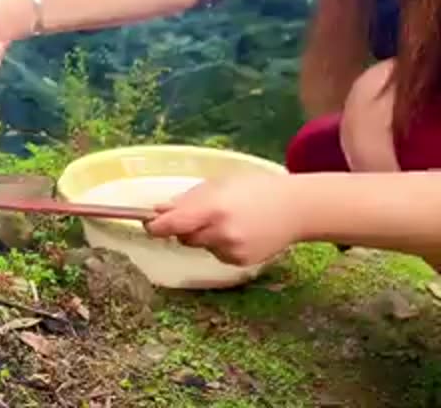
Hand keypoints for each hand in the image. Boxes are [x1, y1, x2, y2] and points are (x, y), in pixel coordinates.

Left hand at [144, 174, 303, 265]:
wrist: (297, 208)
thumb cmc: (255, 188)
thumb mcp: (220, 184)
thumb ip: (189, 198)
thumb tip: (159, 211)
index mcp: (213, 207)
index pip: (173, 224)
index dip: (156, 226)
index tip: (148, 224)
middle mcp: (221, 232)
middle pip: (183, 237)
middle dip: (182, 227)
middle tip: (198, 215)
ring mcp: (232, 250)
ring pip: (200, 246)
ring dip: (203, 235)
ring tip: (227, 220)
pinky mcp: (241, 262)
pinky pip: (217, 254)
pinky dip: (220, 244)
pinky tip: (239, 232)